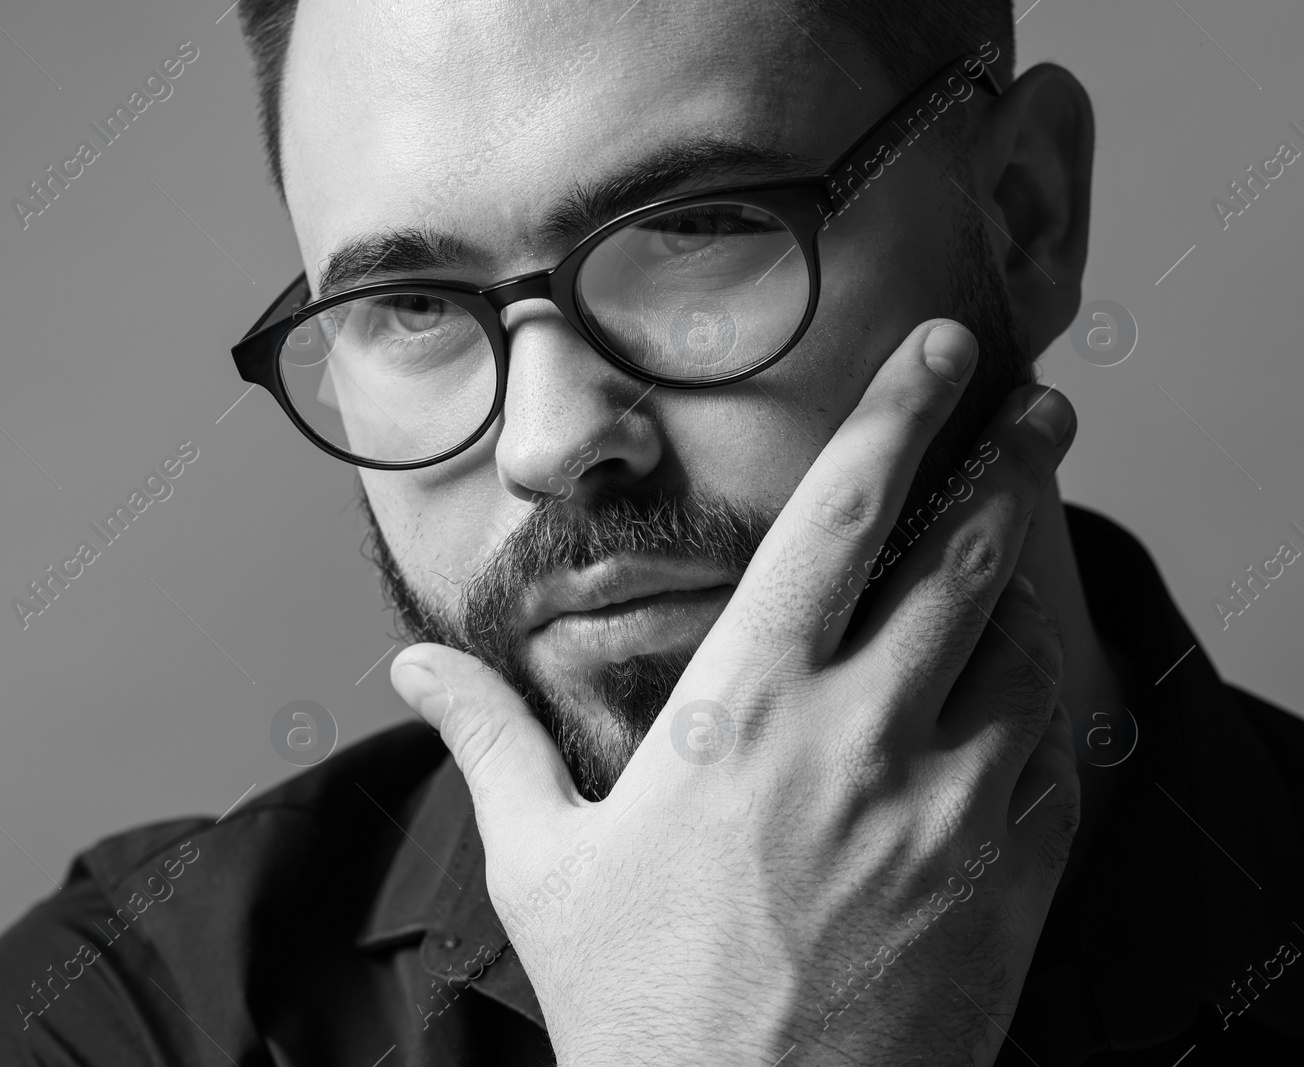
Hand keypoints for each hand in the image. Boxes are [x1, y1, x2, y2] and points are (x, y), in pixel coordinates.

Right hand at [391, 319, 1080, 1065]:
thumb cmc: (640, 1008)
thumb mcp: (541, 865)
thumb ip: (487, 741)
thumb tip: (412, 668)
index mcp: (745, 712)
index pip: (837, 520)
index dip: (895, 416)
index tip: (938, 349)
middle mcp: (863, 737)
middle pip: (964, 553)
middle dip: (1011, 458)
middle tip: (1039, 405)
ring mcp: (950, 807)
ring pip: (1020, 645)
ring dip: (1023, 579)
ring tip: (1016, 543)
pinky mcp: (1004, 877)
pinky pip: (1048, 752)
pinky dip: (1038, 698)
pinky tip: (1017, 687)